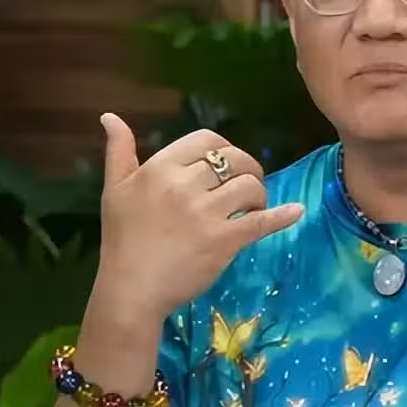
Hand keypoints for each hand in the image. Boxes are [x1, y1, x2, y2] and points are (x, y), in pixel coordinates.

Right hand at [94, 113, 303, 324]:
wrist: (130, 290)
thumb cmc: (122, 240)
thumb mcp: (115, 189)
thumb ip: (119, 150)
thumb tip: (110, 116)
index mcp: (160, 168)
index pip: (207, 140)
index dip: (223, 149)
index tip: (225, 166)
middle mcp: (184, 185)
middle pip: (234, 160)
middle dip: (247, 169)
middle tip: (245, 187)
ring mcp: (206, 213)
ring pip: (250, 186)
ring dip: (258, 194)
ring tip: (252, 207)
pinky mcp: (223, 241)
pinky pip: (261, 222)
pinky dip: (282, 215)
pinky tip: (296, 211)